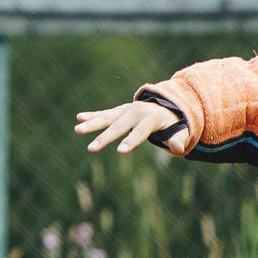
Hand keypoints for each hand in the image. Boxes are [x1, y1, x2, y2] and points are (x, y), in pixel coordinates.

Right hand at [75, 99, 191, 155]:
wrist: (166, 105)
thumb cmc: (173, 125)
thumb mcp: (180, 132)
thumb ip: (178, 140)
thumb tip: (179, 148)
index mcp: (150, 118)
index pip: (140, 132)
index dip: (131, 142)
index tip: (120, 151)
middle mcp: (136, 112)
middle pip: (118, 127)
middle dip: (104, 138)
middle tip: (91, 149)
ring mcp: (126, 110)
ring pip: (107, 118)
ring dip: (91, 124)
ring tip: (77, 129)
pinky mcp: (119, 111)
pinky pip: (104, 114)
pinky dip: (92, 115)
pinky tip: (79, 117)